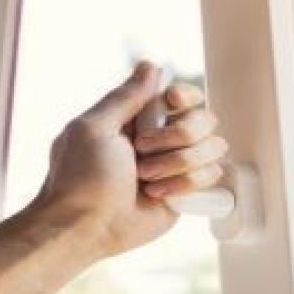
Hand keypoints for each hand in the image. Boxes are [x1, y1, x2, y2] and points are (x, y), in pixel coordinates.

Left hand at [35, 62, 227, 257]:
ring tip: (147, 179)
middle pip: (204, 118)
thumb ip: (125, 96)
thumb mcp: (94, 127)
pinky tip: (158, 195)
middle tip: (142, 152)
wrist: (86, 227)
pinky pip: (211, 176)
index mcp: (138, 119)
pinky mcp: (185, 193)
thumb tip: (151, 66)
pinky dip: (185, 185)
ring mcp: (175, 167)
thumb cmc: (81, 178)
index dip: (184, 96)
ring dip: (178, 163)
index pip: (182, 94)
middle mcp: (161, 140)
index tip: (170, 103)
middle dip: (177, 136)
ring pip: (212, 147)